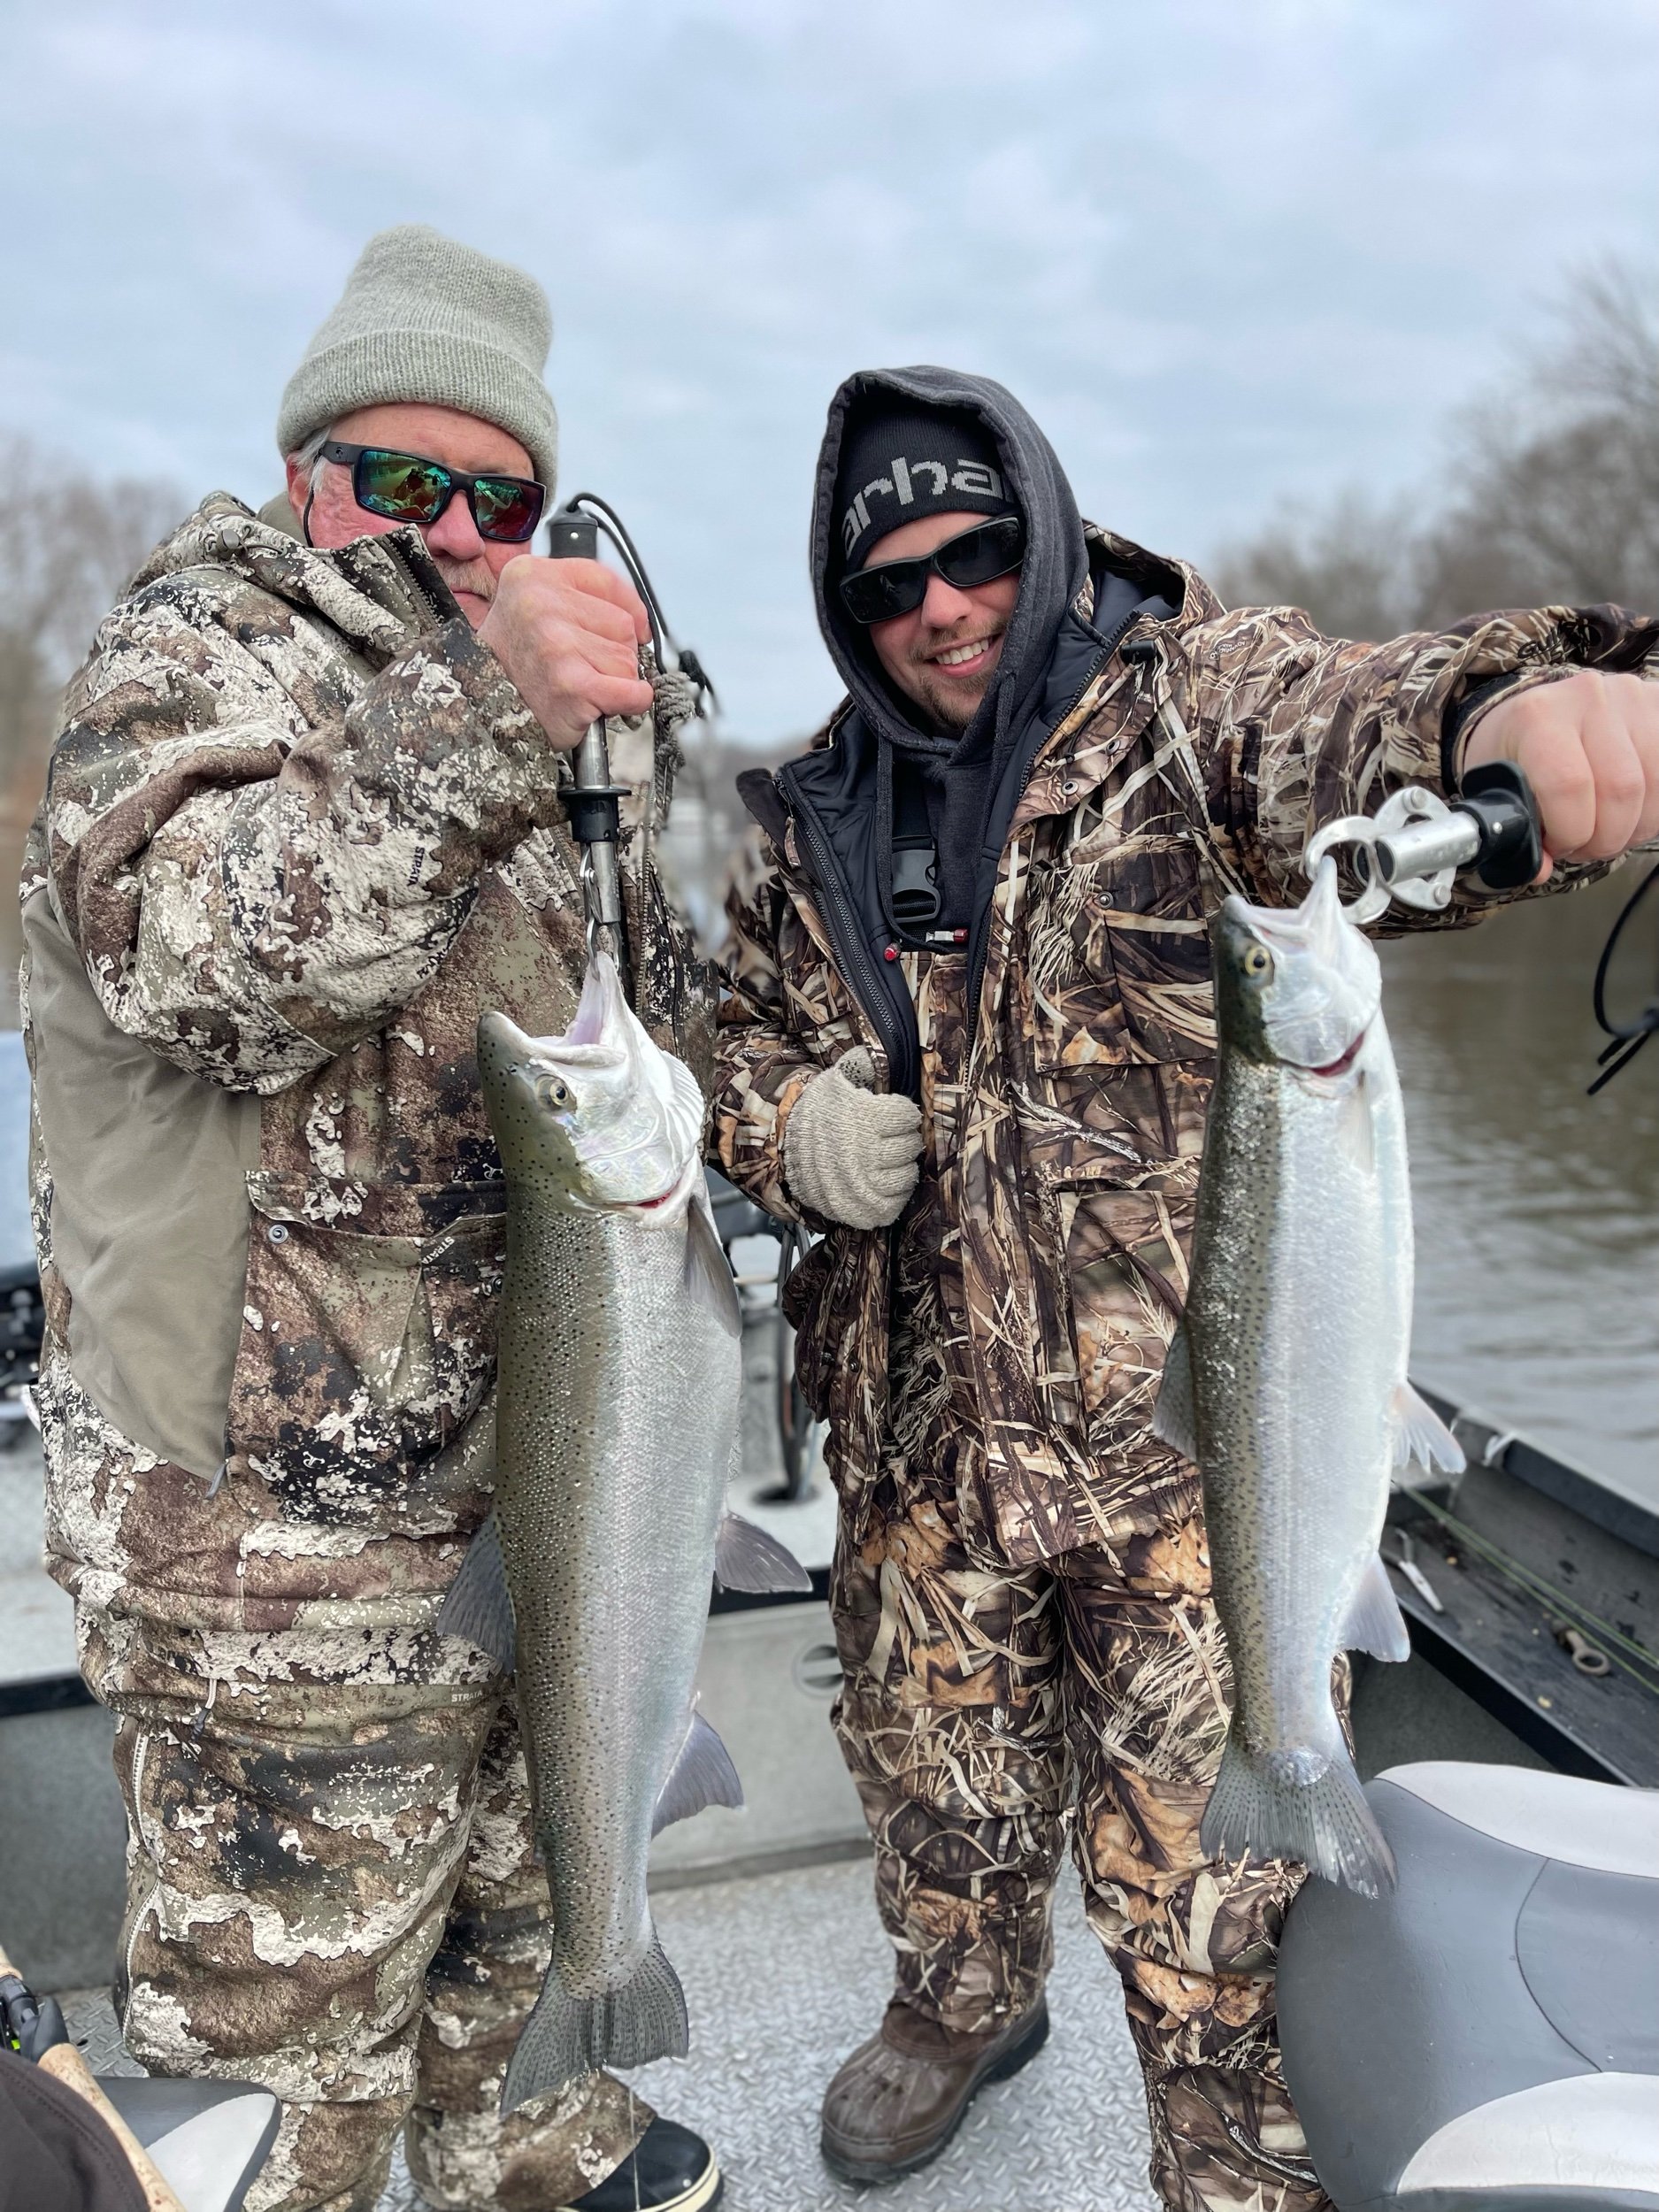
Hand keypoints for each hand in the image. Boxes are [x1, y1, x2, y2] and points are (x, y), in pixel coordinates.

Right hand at [478, 556, 654, 749]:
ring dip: (614, 680)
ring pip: (627, 659)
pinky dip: (631, 701)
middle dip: (614, 650)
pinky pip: (632, 691)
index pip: (607, 580)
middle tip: (582, 665)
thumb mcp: (529, 609)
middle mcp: (541, 604)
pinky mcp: (572, 685)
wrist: (484, 711)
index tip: (635, 625)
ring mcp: (557, 645)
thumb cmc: (509, 667)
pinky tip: (608, 702)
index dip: (629, 607)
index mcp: (531, 577)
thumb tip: (634, 617)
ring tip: (579, 685)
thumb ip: (576, 599)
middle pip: (623, 622)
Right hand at [784, 1049, 923, 1229]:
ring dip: (901, 1165)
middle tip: (890, 1137)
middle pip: (910, 1145)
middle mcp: (865, 1153)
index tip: (893, 1115)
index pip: (907, 1115)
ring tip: (887, 1158)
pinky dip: (895, 1193)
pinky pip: (896, 1204)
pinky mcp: (863, 1210)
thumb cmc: (815, 1114)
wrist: (782, 1151)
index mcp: (863, 1117)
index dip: (902, 1113)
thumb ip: (861, 1064)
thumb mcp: (835, 1080)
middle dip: (903, 1138)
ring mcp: (864, 1186)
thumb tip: (881, 1050)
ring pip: (907, 1175)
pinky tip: (883, 1180)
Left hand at [1463, 670, 1658, 879]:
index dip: (1569, 832)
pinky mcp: (1658, 706)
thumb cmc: (1514, 752)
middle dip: (1605, 837)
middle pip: (1621, 789)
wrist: (1536, 711)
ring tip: (1606, 830)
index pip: (1569, 785)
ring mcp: (1631, 699)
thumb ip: (1516, 831)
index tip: (1558, 846)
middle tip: (1584, 847)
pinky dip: (1653, 809)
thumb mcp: (1496, 787)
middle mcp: (1589, 698)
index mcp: (1539, 715)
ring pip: (1655, 786)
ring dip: (1634, 826)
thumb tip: (1541, 870)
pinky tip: (1629, 813)